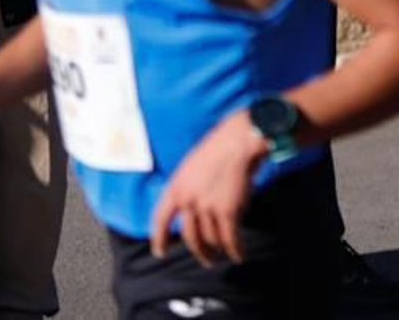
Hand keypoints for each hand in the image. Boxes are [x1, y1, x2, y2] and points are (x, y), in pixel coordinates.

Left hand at [149, 109, 267, 265]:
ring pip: (211, 239)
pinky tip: (239, 255)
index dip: (159, 239)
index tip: (160, 252)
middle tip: (207, 259)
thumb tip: (192, 210)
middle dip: (199, 252)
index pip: (160, 220)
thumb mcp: (191, 165)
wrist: (240, 140)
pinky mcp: (228, 211)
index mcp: (175, 187)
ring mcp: (207, 207)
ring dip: (218, 250)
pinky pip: (230, 238)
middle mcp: (188, 200)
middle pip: (189, 237)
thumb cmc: (220, 146)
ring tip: (224, 255)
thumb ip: (187, 188)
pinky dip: (235, 250)